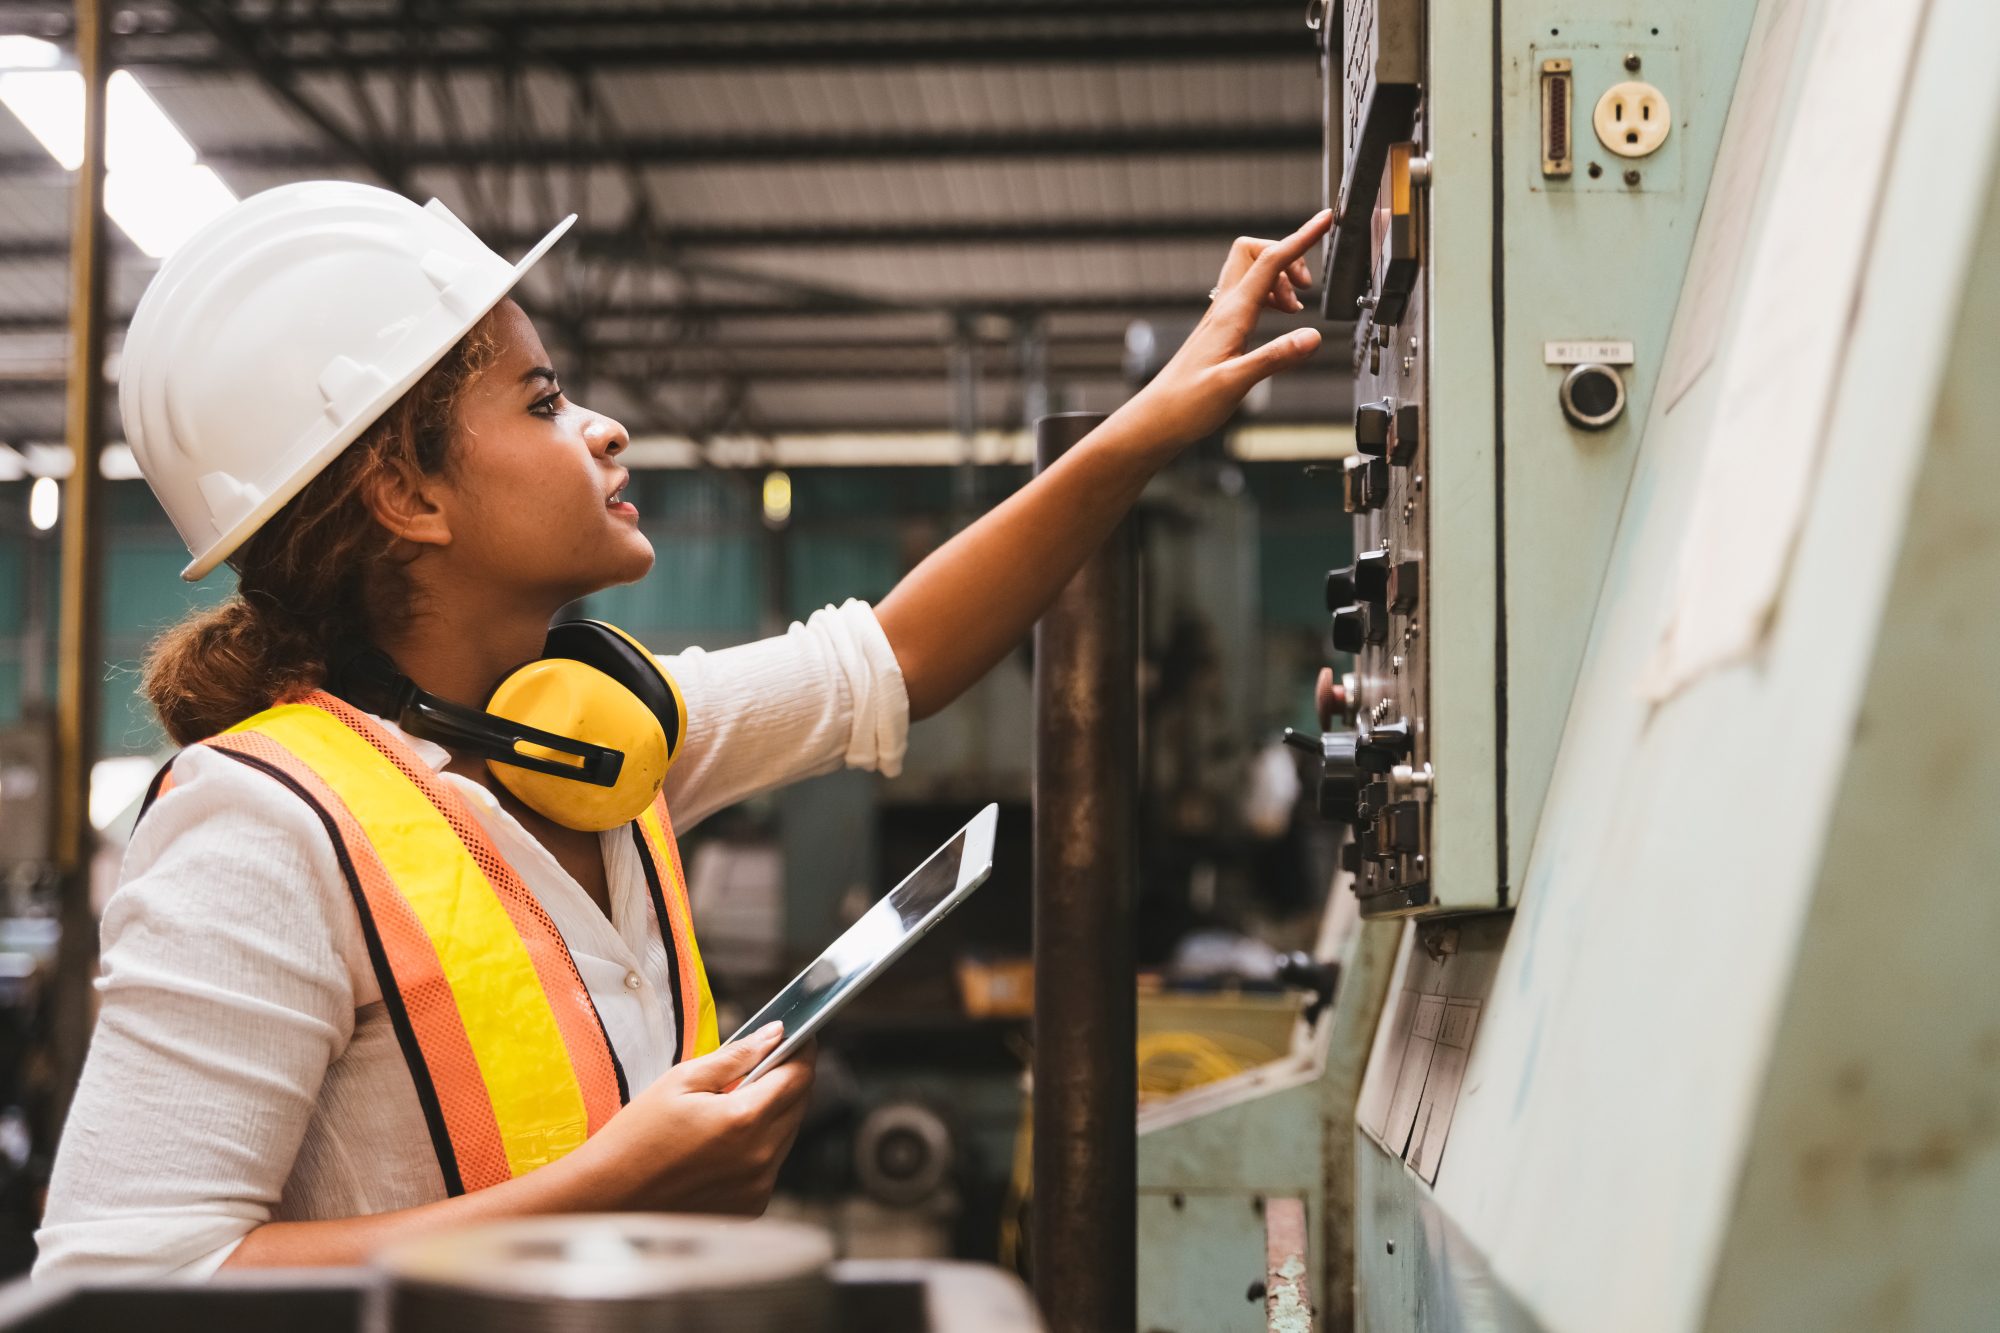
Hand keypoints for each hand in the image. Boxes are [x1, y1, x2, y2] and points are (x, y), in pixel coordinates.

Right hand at [564, 1022, 815, 1215]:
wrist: (607, 1199)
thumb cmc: (635, 1138)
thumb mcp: (682, 1081)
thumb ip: (736, 1056)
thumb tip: (773, 1035)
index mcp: (745, 1120)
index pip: (800, 1075)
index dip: (803, 1049)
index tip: (798, 1035)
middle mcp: (760, 1158)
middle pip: (800, 1104)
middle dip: (788, 1078)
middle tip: (762, 1063)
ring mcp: (757, 1187)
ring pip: (786, 1134)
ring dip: (773, 1113)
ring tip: (734, 1103)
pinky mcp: (749, 1207)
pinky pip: (769, 1164)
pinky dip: (759, 1146)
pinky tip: (725, 1140)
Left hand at [1113, 209, 1333, 452]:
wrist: (1156, 420)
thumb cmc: (1185, 405)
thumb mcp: (1235, 384)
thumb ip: (1275, 358)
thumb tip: (1312, 337)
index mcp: (1231, 314)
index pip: (1270, 261)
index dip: (1301, 238)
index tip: (1325, 220)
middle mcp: (1224, 309)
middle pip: (1255, 252)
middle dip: (1287, 256)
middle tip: (1306, 288)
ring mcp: (1221, 318)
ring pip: (1252, 273)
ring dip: (1280, 280)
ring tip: (1296, 310)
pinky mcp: (1220, 331)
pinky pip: (1248, 296)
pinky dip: (1269, 297)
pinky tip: (1277, 320)